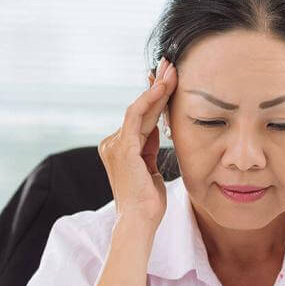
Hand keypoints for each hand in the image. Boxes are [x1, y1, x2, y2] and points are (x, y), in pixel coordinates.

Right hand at [98, 56, 177, 226]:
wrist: (139, 222)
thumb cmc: (147, 203)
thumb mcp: (150, 169)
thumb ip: (148, 148)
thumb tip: (156, 129)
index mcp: (120, 148)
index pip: (140, 117)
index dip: (154, 96)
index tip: (167, 78)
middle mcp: (112, 143)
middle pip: (139, 109)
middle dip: (156, 85)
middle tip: (170, 63)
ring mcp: (115, 144)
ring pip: (139, 109)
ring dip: (157, 88)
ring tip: (172, 69)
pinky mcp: (122, 148)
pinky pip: (137, 117)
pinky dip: (150, 100)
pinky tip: (164, 86)